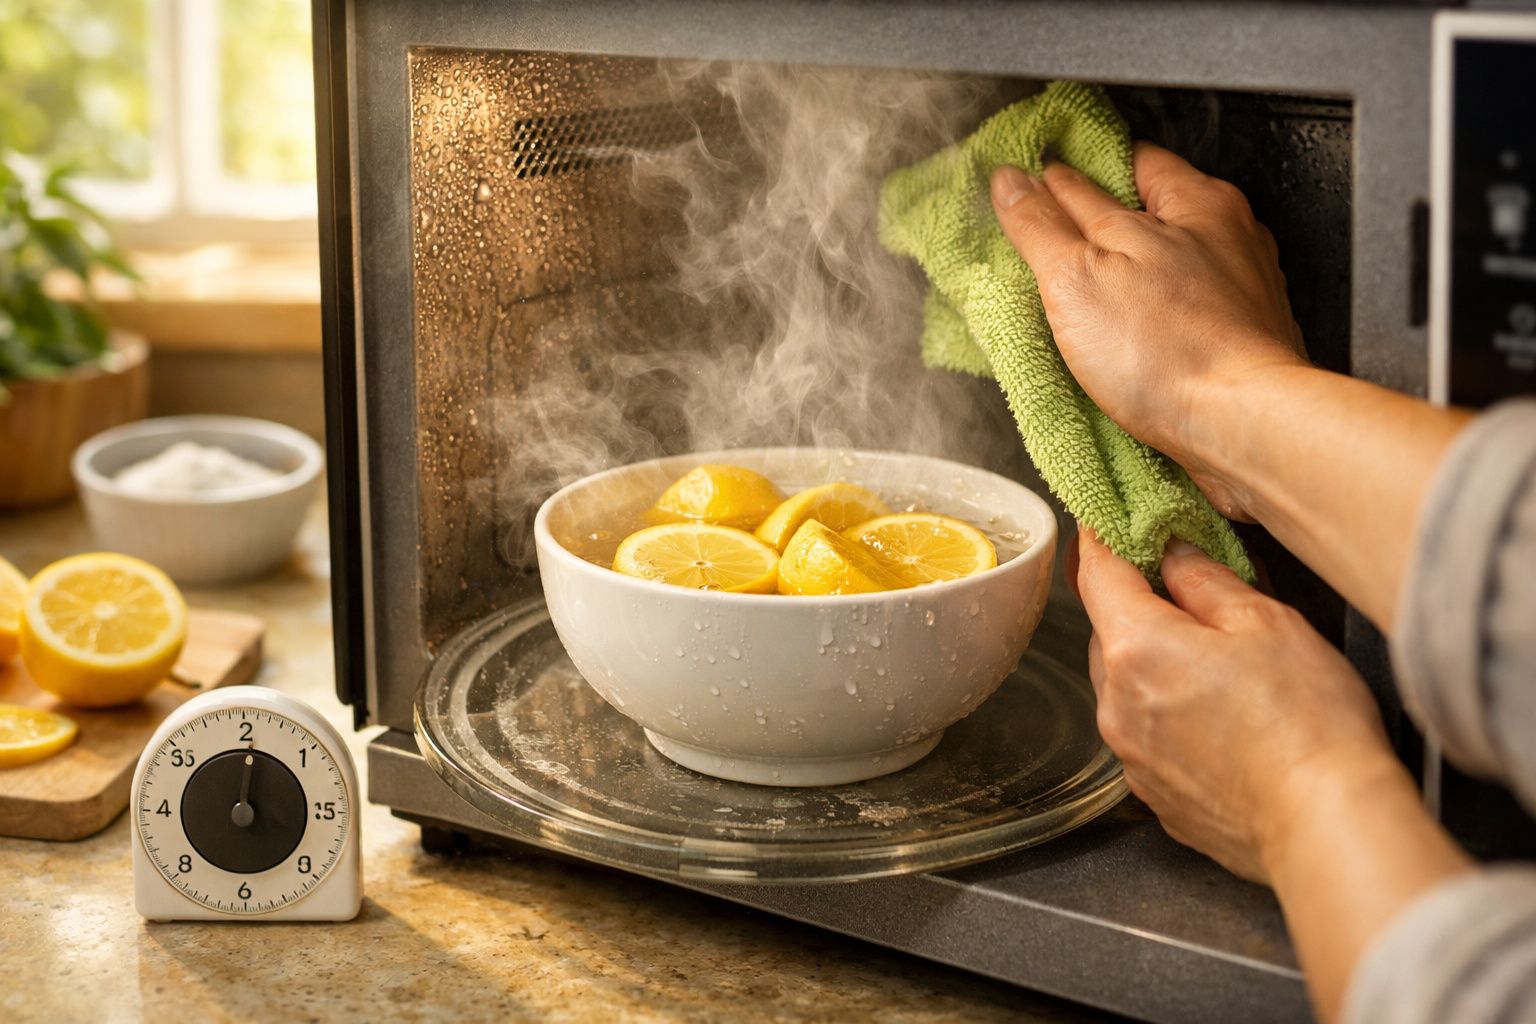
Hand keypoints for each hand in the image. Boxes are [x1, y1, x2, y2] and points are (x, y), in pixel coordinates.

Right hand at [991, 144, 1305, 518]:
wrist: (1241, 428)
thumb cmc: (1173, 350)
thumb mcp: (1077, 276)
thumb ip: (1039, 224)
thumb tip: (1010, 182)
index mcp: (1193, 200)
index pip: (1117, 163)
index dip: (1067, 175)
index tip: (1030, 194)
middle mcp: (1227, 237)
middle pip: (1144, 217)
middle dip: (1094, 233)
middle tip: (1047, 256)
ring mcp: (1239, 291)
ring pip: (1164, 270)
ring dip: (1123, 284)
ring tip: (1080, 310)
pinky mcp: (1240, 341)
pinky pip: (1181, 317)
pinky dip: (1149, 325)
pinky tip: (1124, 348)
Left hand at [1075, 528, 1395, 882]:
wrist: (1324, 825)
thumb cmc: (1307, 724)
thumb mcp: (1266, 622)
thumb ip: (1205, 580)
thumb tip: (1173, 552)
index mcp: (1135, 647)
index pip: (1096, 573)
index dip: (1100, 540)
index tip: (1102, 520)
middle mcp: (1115, 702)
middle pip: (1109, 632)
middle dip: (1139, 607)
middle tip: (1187, 593)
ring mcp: (1129, 754)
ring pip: (1125, 685)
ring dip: (1155, 665)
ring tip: (1220, 665)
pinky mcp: (1152, 793)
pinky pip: (1146, 734)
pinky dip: (1168, 715)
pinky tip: (1221, 719)